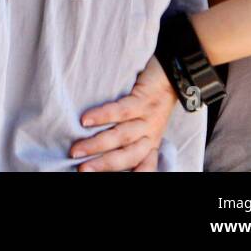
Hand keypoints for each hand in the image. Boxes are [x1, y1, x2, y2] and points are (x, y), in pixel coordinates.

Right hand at [69, 56, 177, 170]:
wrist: (173, 75)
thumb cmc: (153, 101)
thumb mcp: (148, 126)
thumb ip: (133, 141)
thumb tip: (104, 153)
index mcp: (151, 144)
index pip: (142, 166)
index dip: (131, 174)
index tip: (101, 174)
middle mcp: (150, 135)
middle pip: (127, 156)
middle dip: (103, 165)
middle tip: (82, 170)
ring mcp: (147, 118)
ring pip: (121, 136)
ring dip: (97, 145)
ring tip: (77, 150)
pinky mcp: (142, 100)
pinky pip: (121, 111)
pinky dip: (102, 116)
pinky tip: (85, 120)